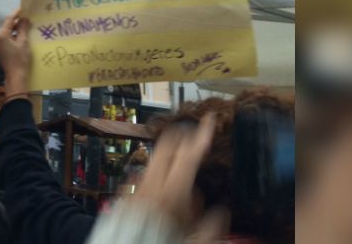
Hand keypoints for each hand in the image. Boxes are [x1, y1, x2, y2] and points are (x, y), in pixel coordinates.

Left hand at [0, 9, 30, 96]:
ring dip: (16, 29)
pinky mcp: (0, 49)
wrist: (15, 75)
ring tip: (27, 25)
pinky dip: (14, 35)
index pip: (9, 20)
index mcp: (1, 35)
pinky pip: (7, 38)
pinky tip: (22, 35)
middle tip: (27, 17)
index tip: (23, 8)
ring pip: (7, 32)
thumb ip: (23, 28)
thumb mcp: (23, 42)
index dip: (17, 13)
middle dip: (17, 22)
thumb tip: (25, 18)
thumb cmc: (20, 59)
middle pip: (7, 26)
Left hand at [87, 114, 224, 243]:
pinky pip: (147, 176)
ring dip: (172, 161)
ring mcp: (138, 184)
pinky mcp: (129, 191)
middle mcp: (151, 183)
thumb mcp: (194, 239)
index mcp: (171, 192)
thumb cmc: (161, 241)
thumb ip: (211, 224)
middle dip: (182, 137)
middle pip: (167, 145)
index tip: (209, 121)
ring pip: (157, 160)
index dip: (201, 134)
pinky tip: (165, 199)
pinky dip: (160, 179)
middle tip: (195, 139)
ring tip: (183, 186)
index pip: (188, 153)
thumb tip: (222, 212)